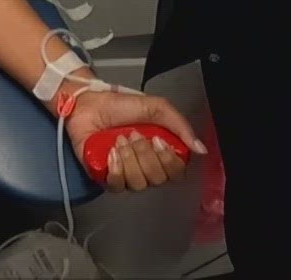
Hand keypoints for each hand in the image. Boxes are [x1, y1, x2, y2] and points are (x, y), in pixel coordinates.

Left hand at [63, 89, 204, 191]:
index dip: (169, 160)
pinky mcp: (105, 177)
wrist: (89, 104)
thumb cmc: (120, 106)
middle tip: (134, 134)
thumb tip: (200, 149)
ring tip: (120, 139)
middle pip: (158, 179)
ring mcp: (126, 175)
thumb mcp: (157, 107)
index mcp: (161, 153)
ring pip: (139, 183)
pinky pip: (117, 185)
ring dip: (130, 158)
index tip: (158, 140)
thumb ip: (180, 126)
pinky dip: (116, 168)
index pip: (176, 172)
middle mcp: (146, 167)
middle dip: (146, 154)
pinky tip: (111, 151)